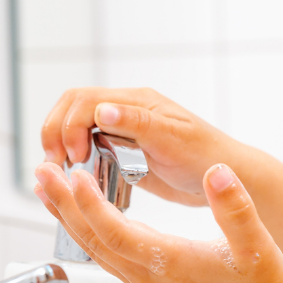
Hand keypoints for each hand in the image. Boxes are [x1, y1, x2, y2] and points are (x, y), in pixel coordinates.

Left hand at [33, 159, 282, 282]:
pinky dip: (88, 234)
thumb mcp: (256, 243)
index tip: (73, 176)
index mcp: (168, 262)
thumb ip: (235, 207)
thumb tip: (218, 172)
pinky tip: (82, 219)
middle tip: (41, 173)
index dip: (90, 204)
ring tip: (49, 190)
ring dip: (70, 219)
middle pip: (93, 241)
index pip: (116, 232)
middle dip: (64, 206)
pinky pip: (107, 258)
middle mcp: (148, 278)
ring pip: (95, 251)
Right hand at [41, 87, 251, 208]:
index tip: (75, 157)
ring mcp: (124, 132)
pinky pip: (91, 148)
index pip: (84, 101)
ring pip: (77, 128)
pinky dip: (77, 160)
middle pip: (73, 109)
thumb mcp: (173, 139)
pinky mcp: (125, 153)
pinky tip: (76, 179)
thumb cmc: (208, 157)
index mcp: (137, 102)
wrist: (226, 181)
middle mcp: (127, 112)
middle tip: (56, 165)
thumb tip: (102, 110)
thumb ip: (138, 123)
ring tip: (62, 173)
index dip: (68, 127)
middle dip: (56, 133)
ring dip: (63, 146)